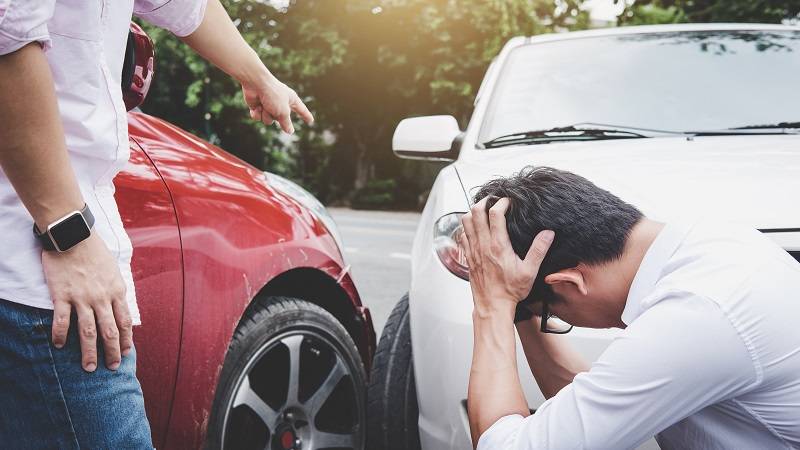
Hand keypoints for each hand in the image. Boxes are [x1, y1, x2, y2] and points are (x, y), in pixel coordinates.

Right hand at [41, 233, 132, 371]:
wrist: (73, 236)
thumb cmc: (94, 251)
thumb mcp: (113, 270)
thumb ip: (115, 290)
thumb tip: (118, 306)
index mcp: (116, 291)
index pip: (125, 321)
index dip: (126, 339)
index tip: (126, 353)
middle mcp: (102, 297)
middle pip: (109, 331)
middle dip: (112, 352)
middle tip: (111, 368)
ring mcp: (82, 297)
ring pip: (87, 331)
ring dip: (89, 352)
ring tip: (89, 367)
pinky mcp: (62, 295)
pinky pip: (62, 321)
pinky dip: (60, 335)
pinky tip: (58, 345)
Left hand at [241, 70, 313, 133]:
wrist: (255, 83)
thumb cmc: (273, 94)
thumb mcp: (283, 111)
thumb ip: (286, 123)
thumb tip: (290, 131)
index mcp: (291, 100)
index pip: (301, 110)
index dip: (306, 115)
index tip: (311, 120)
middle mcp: (281, 103)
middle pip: (281, 120)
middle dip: (276, 116)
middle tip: (273, 106)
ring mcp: (269, 105)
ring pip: (269, 121)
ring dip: (266, 115)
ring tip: (264, 105)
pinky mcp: (258, 106)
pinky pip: (259, 118)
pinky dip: (257, 113)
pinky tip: (256, 106)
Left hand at [460, 197, 553, 316]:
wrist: (492, 306)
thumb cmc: (510, 291)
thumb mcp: (530, 271)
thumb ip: (539, 250)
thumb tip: (548, 233)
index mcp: (498, 245)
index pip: (495, 214)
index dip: (501, 202)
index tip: (508, 201)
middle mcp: (483, 245)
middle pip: (476, 212)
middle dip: (485, 202)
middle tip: (493, 201)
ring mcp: (473, 250)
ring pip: (465, 221)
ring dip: (473, 212)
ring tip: (483, 211)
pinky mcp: (468, 257)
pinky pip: (462, 235)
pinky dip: (466, 227)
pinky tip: (475, 229)